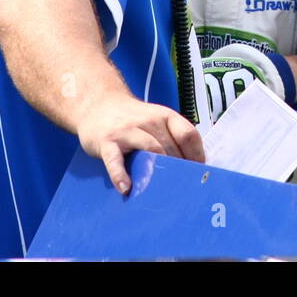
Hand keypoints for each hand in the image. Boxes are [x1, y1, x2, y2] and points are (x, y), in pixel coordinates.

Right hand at [75, 93, 204, 194]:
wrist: (99, 105)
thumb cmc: (133, 120)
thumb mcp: (156, 122)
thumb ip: (172, 140)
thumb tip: (192, 168)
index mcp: (165, 117)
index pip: (188, 135)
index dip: (196, 156)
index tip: (197, 174)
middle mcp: (149, 121)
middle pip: (170, 147)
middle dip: (177, 170)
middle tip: (180, 191)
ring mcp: (127, 131)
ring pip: (150, 150)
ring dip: (158, 172)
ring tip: (161, 191)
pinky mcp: (108, 142)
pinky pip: (115, 160)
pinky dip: (120, 175)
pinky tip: (126, 188)